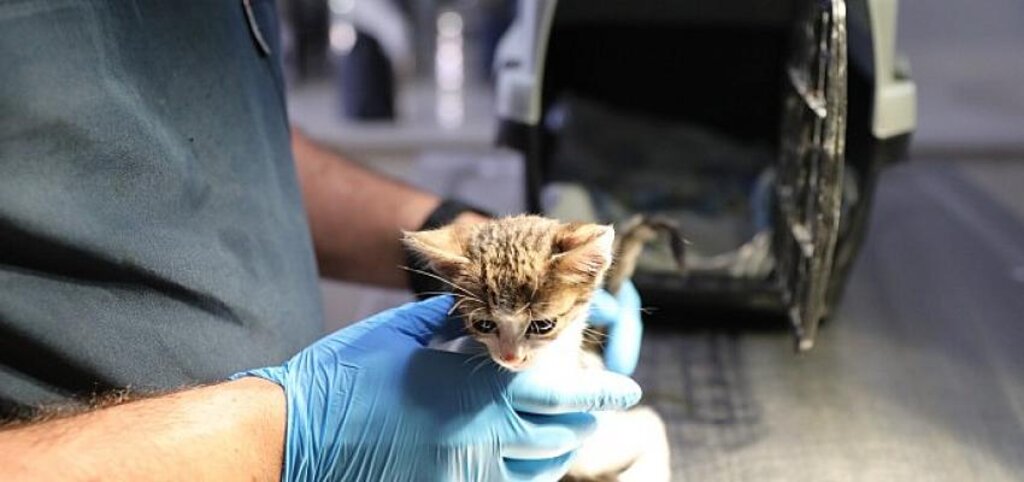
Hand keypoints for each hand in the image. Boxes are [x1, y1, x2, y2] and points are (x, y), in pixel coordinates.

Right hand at [235, 295, 640, 481]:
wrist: (292, 435)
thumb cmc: (343, 375)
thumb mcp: (402, 333)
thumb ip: (454, 324)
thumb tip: (483, 318)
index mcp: (473, 392)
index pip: (560, 393)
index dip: (600, 391)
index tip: (629, 387)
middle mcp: (479, 440)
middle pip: (559, 439)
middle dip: (580, 421)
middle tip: (587, 406)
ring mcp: (462, 476)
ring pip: (538, 474)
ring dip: (554, 451)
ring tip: (556, 432)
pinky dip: (521, 474)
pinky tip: (515, 456)